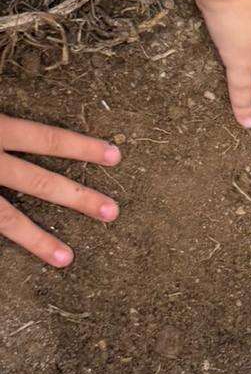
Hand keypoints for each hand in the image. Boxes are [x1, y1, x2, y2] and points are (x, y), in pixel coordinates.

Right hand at [0, 115, 120, 267]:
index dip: (82, 148)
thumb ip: (9, 120)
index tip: (116, 156)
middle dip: (79, 199)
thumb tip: (21, 106)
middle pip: (38, 183)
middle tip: (113, 212)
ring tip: (66, 259)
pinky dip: (16, 237)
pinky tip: (32, 267)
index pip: (46, 139)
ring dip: (38, 240)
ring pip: (7, 217)